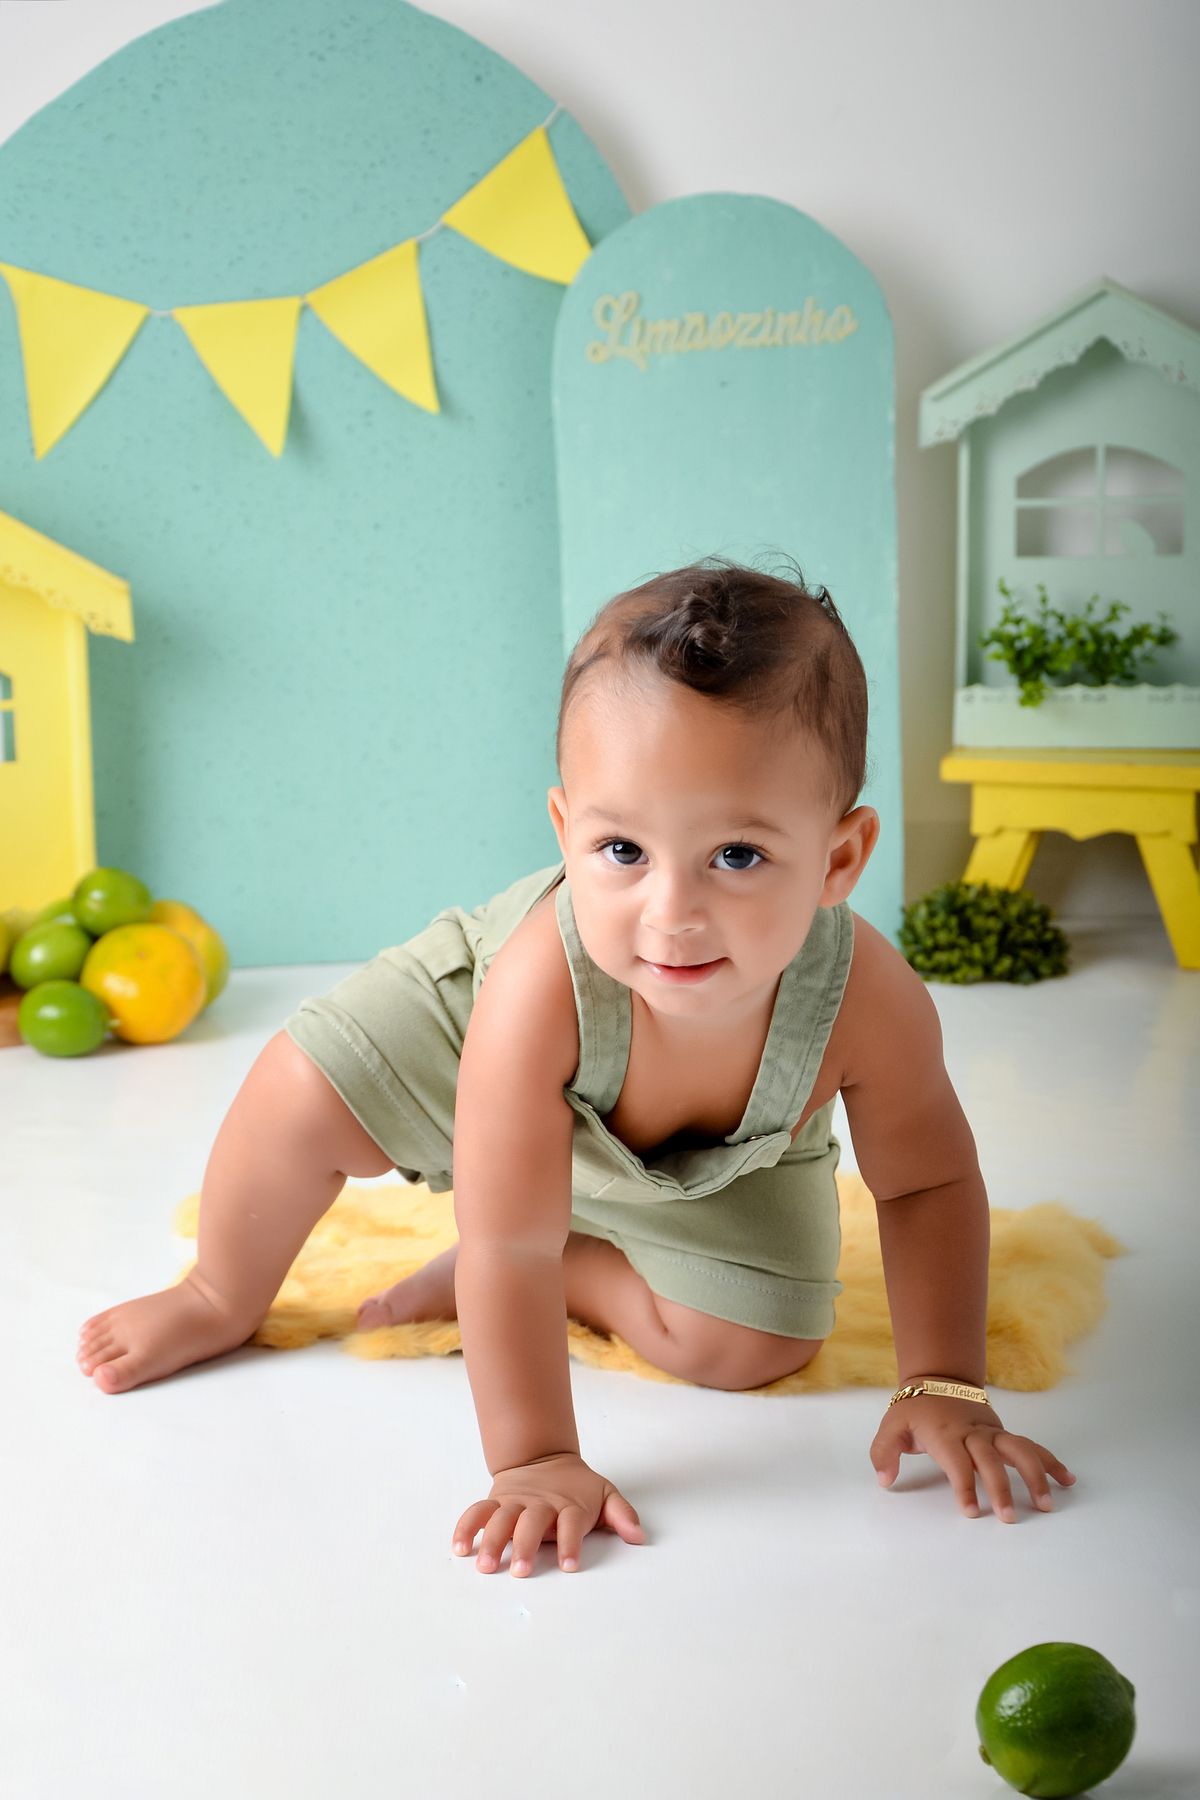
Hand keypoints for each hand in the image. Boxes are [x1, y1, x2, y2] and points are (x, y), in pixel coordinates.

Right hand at [453, 1451, 644, 1575]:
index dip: (570, 1543)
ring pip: (501, 1519)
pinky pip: (478, 1512)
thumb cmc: (577, 1486)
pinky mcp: (496, 1501)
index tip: (569, 1566)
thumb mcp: (605, 1493)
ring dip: (491, 1541)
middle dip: (525, 1545)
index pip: (571, 1524)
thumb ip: (622, 1515)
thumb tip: (639, 1536)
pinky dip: (466, 1526)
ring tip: (485, 1564)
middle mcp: (541, 1504)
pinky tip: (460, 1547)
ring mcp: (516, 1502)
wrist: (544, 1455)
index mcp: (569, 1505)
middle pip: (532, 1522)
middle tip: (521, 1570)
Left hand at [871, 1395, 1074, 1521]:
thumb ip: (884, 1453)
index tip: (971, 1512)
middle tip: (1009, 1518)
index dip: (964, 1485)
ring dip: (1035, 1475)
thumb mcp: (892, 1427)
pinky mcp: (1004, 1434)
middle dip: (1001, 1488)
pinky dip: (1050, 1461)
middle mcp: (973, 1433)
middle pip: (991, 1459)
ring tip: (1047, 1503)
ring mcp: (992, 1432)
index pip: (957, 1461)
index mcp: (945, 1433)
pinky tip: (1067, 1479)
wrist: (938, 1380)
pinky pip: (1030, 1446)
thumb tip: (886, 1480)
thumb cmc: (915, 1410)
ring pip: (1019, 1449)